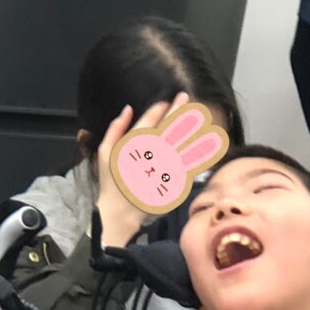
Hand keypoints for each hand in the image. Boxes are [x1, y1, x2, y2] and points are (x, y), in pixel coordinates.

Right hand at [96, 91, 189, 246]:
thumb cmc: (112, 181)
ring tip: (199, 115)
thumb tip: (128, 108)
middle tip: (186, 97)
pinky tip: (204, 141)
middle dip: (178, 110)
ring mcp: (164, 166)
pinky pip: (187, 163)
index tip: (167, 101)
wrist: (121, 212)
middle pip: (168, 127)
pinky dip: (196, 152)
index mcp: (134, 145)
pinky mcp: (173, 180)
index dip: (160, 108)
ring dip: (191, 127)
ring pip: (181, 142)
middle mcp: (151, 153)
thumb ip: (115, 129)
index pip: (150, 120)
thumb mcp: (105, 152)